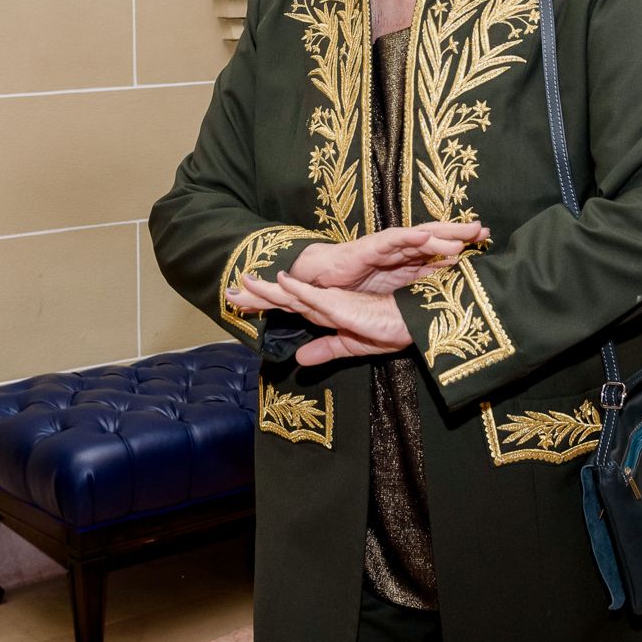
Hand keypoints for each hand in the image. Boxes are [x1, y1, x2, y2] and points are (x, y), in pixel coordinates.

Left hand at [228, 272, 412, 364]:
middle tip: (229, 292)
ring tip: (241, 282)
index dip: (264, 304)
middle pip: (283, 297)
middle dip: (255, 295)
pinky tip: (282, 281)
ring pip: (292, 293)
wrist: (412, 323)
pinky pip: (317, 296)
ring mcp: (332, 301)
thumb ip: (325, 349)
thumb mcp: (350, 345)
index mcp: (325, 311)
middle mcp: (324, 303)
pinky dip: (299, 289)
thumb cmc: (389, 329)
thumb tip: (298, 360)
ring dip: (266, 290)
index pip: (288, 306)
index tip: (240, 303)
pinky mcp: (344, 304)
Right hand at [286, 222, 487, 294]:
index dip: (463, 245)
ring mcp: (387, 246)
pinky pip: (393, 241)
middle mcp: (401, 250)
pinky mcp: (371, 247)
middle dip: (459, 234)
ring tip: (464, 233)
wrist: (321, 280)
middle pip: (435, 238)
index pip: (440, 251)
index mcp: (408, 261)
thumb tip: (449, 289)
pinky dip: (410, 237)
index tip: (486, 243)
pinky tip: (427, 236)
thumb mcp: (395, 292)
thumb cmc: (357, 285)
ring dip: (441, 233)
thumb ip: (418, 287)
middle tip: (484, 231)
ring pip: (419, 236)